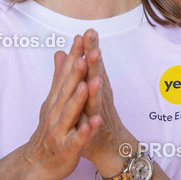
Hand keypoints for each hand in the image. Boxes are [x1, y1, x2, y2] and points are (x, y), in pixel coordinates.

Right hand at [22, 35, 101, 179]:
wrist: (37, 164)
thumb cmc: (49, 130)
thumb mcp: (52, 101)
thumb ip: (58, 77)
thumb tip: (60, 52)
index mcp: (56, 100)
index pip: (65, 74)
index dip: (73, 56)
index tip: (81, 37)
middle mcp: (56, 112)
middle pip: (67, 89)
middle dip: (76, 72)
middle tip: (85, 54)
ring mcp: (60, 130)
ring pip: (70, 112)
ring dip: (79, 98)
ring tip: (87, 84)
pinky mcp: (67, 148)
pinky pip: (77, 139)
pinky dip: (84, 131)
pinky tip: (92, 123)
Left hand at [77, 29, 137, 176]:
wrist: (108, 149)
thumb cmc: (94, 121)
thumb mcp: (84, 96)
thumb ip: (79, 74)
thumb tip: (72, 53)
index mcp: (93, 87)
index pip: (89, 64)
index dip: (87, 48)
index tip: (86, 30)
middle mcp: (99, 96)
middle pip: (95, 71)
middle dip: (93, 53)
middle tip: (92, 34)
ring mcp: (98, 111)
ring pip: (97, 92)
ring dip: (96, 77)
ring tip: (94, 60)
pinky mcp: (96, 126)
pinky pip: (96, 118)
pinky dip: (95, 111)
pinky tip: (96, 104)